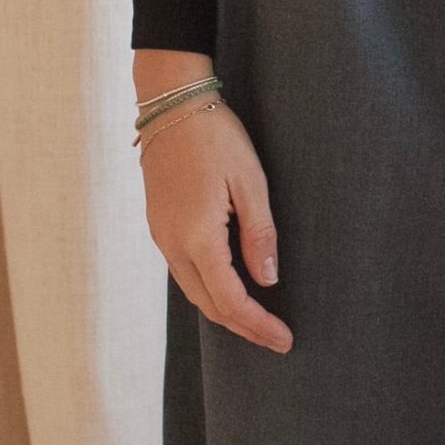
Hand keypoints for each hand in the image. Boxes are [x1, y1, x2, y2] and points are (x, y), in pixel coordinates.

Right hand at [139, 90, 292, 350]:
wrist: (170, 105)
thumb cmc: (215, 136)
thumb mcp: (249, 180)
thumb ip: (259, 232)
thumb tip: (268, 281)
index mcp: (198, 237)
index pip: (230, 300)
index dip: (258, 325)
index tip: (284, 340)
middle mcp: (173, 245)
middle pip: (208, 305)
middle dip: (242, 326)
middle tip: (275, 337)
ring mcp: (161, 236)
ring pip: (193, 291)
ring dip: (224, 309)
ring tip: (256, 318)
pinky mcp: (159, 224)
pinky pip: (184, 271)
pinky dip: (208, 287)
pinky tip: (228, 283)